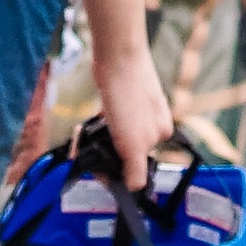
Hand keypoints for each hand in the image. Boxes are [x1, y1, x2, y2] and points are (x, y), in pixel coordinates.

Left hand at [87, 30, 178, 184]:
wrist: (117, 56)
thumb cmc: (127, 95)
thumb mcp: (133, 141)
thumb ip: (136, 168)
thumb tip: (136, 189)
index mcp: (161, 134)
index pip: (138, 164)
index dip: (116, 169)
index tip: (96, 169)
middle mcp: (153, 122)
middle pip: (126, 149)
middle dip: (105, 152)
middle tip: (85, 148)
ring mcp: (139, 108)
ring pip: (117, 134)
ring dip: (99, 138)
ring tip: (84, 133)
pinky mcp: (125, 96)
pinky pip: (112, 119)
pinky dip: (100, 122)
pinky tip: (92, 120)